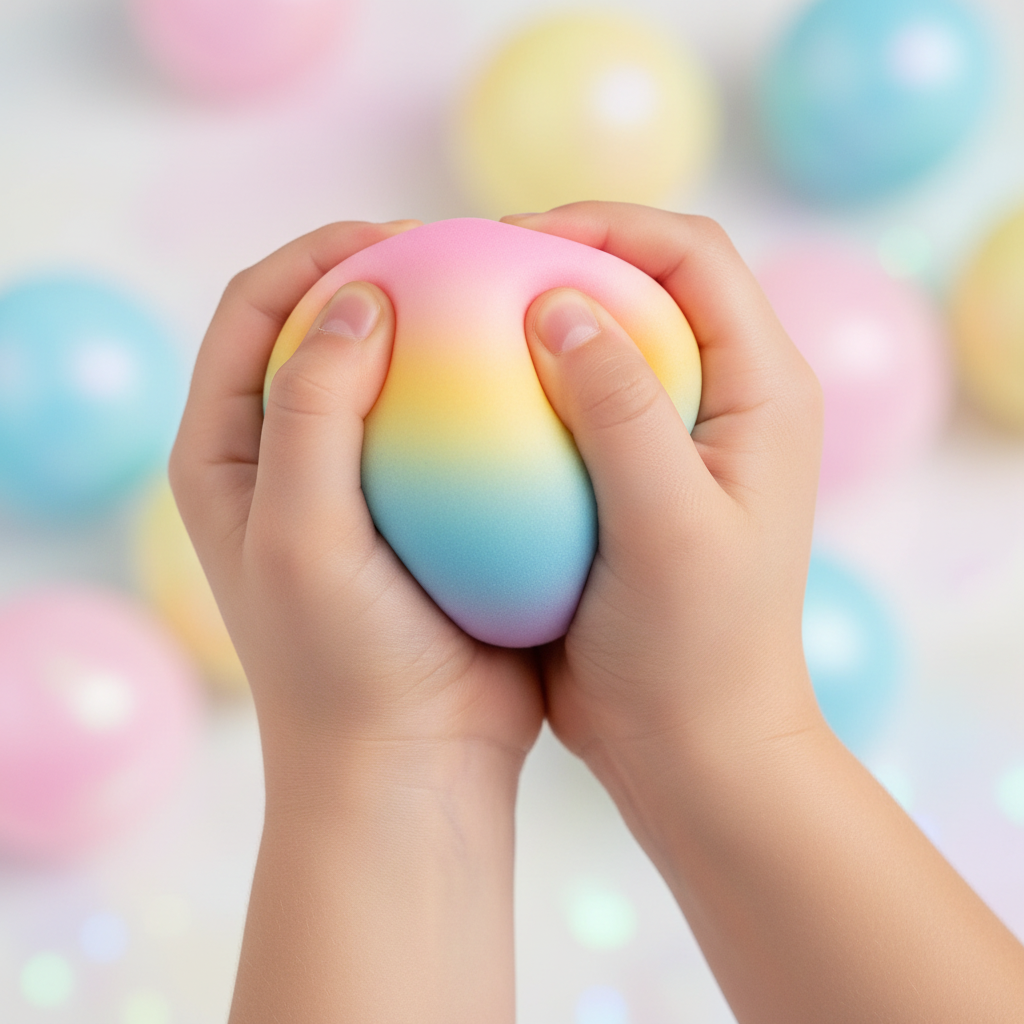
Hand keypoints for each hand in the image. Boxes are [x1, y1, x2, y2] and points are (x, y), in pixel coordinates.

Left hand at [170, 220, 542, 1023]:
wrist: (409, 768)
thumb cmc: (341, 665)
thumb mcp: (302, 534)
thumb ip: (311, 409)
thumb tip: (359, 298)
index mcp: (229, 453)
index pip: (256, 308)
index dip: (320, 255)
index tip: (404, 241)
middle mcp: (289, 458)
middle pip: (327, 325)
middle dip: (389, 273)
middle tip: (467, 256)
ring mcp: (363, 484)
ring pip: (400, 373)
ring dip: (446, 330)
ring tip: (509, 301)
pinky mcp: (426, 514)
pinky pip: (455, 430)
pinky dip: (489, 397)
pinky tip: (544, 383)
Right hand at [504, 202, 824, 786]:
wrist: (695, 749)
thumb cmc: (696, 651)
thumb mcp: (667, 529)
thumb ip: (621, 410)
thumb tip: (557, 299)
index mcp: (762, 390)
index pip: (692, 255)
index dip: (606, 224)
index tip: (512, 240)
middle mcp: (724, 401)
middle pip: (646, 282)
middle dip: (562, 257)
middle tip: (470, 271)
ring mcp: (674, 441)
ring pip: (605, 341)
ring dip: (536, 321)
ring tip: (455, 322)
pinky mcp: (628, 482)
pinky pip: (573, 406)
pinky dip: (521, 390)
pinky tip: (458, 406)